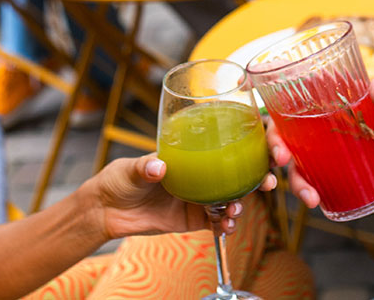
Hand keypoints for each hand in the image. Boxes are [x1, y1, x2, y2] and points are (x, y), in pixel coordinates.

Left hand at [91, 153, 275, 240]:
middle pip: (235, 174)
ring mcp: (196, 198)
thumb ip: (145, 167)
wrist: (105, 211)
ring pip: (229, 200)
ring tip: (236, 211)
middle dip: (257, 178)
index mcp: (188, 156)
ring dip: (240, 205)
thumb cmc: (118, 179)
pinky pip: (215, 222)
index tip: (266, 151)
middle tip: (268, 184)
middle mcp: (198, 175)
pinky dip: (224, 225)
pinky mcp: (191, 219)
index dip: (248, 148)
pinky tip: (227, 227)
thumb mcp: (130, 168)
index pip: (223, 147)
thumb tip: (159, 167)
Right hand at [267, 79, 373, 209]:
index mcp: (323, 108)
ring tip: (313, 201)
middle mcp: (316, 132)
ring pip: (296, 170)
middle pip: (283, 142)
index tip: (280, 147)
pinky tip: (333, 207)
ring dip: (299, 187)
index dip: (274, 128)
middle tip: (287, 169)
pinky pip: (318, 188)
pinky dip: (324, 199)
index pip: (286, 112)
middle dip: (277, 159)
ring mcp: (322, 156)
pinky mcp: (332, 177)